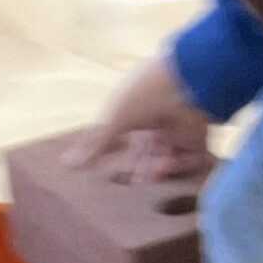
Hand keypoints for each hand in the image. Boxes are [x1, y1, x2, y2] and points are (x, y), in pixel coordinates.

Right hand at [65, 57, 212, 185]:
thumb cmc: (144, 95)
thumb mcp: (114, 120)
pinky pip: (188, 159)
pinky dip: (178, 165)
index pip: (121, 140)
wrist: (185, 83)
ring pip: (164, 159)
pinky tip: (166, 165)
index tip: (106, 170)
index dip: (114, 156)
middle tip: (132, 179)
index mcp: (134, 112)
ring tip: (148, 174)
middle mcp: (155, 121)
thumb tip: (65, 164)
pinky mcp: (197, 136)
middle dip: (137, 168)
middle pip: (144, 154)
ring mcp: (177, 129)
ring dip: (155, 169)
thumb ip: (94, 145)